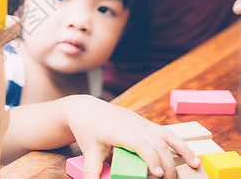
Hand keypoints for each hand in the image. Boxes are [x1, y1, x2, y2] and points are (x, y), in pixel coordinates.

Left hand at [64, 95, 199, 178]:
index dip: (152, 159)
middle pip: (159, 143)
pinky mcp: (143, 122)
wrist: (85, 108)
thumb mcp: (89, 150)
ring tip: (196, 164)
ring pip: (167, 134)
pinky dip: (177, 142)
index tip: (158, 175)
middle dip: (168, 163)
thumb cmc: (87, 129)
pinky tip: (186, 153)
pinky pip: (164, 131)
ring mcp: (141, 122)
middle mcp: (135, 125)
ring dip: (183, 148)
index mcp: (122, 131)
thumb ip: (92, 170)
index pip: (142, 145)